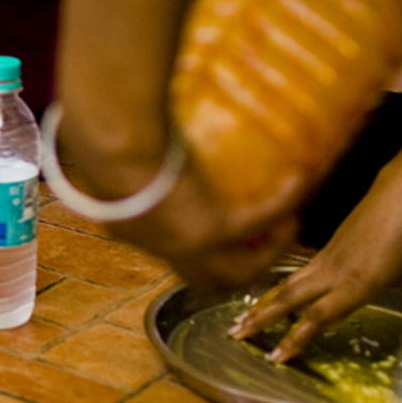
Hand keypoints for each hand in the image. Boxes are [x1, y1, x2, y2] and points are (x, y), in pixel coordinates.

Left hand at [53, 111, 304, 290]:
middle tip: (263, 243)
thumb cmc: (103, 139)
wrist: (113, 147)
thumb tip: (108, 122)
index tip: (213, 234)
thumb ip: (112, 149)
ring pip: (241, 271)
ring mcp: (189, 245)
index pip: (164, 251)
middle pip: (206, 280)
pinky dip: (283, 205)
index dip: (192, 251)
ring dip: (268, 253)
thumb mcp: (105, 152)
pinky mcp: (214, 228)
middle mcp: (160, 246)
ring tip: (289, 225)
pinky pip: (261, 221)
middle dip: (238, 270)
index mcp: (129, 230)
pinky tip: (298, 181)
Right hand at [230, 166, 401, 361]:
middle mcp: (336, 272)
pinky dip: (277, 289)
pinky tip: (267, 298)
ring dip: (261, 304)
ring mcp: (328, 259)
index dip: (296, 338)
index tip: (276, 356)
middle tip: (234, 336)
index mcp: (360, 281)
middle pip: (290, 299)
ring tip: (239, 320)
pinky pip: (296, 274)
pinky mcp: (326, 250)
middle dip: (261, 319)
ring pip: (287, 285)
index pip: (319, 316)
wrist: (400, 188)